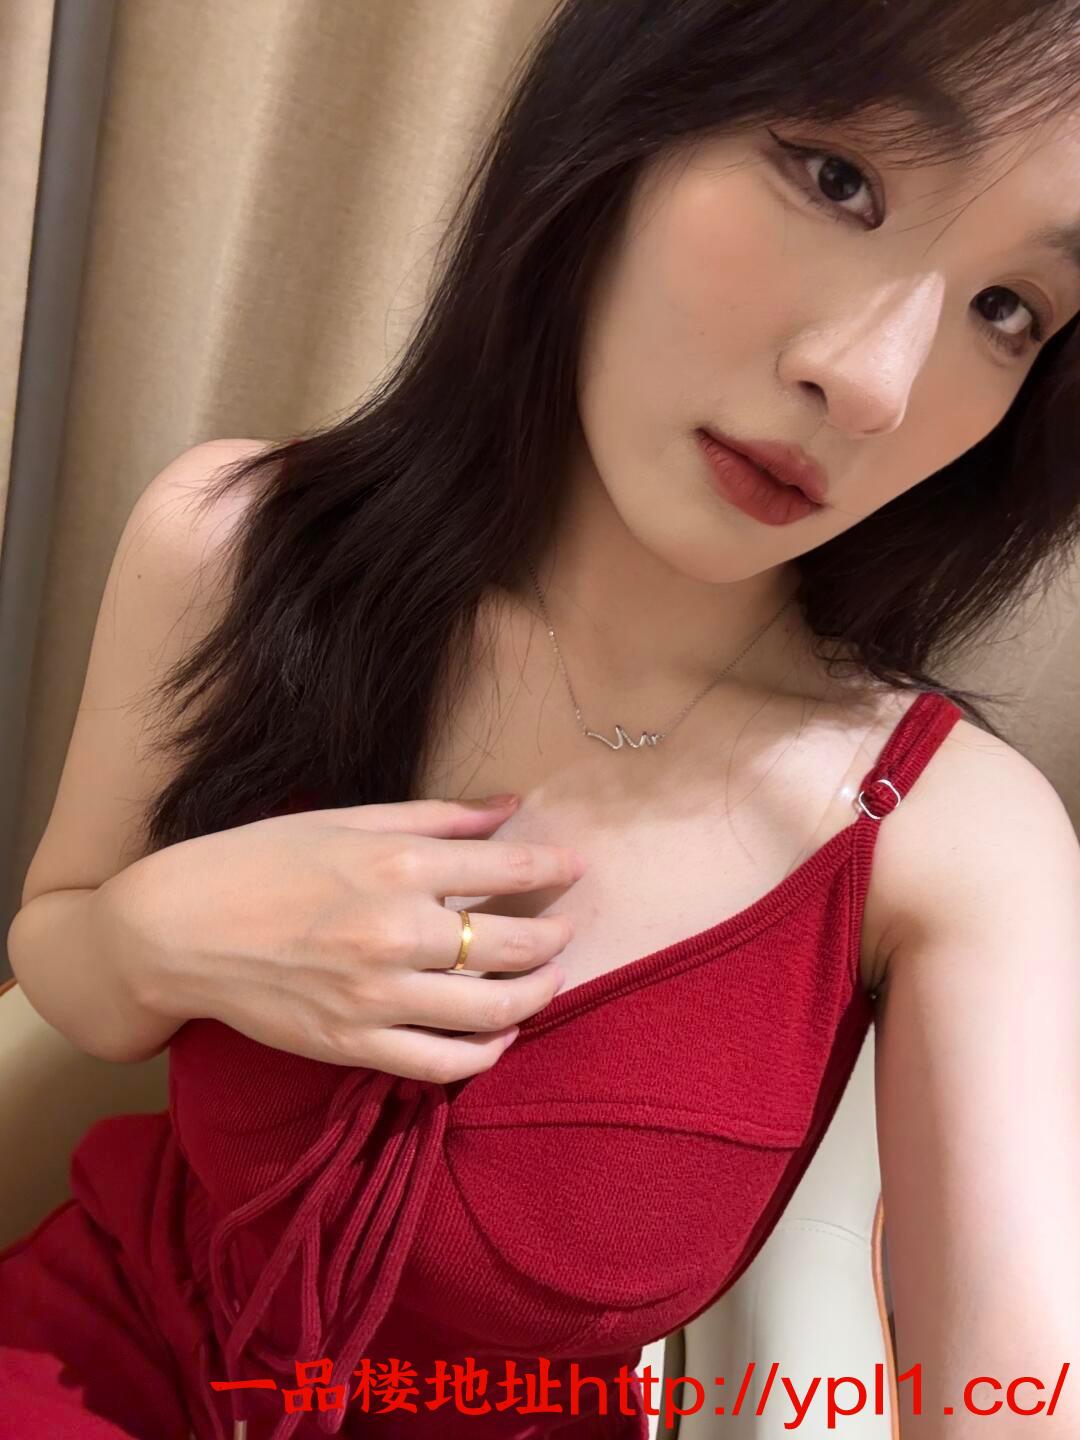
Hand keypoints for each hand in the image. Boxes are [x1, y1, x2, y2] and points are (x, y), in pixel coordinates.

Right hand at [96, 795, 583, 1078]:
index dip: (553, 871)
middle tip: (569, 929)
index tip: (575, 869)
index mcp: (396, 865)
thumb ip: (436, 818)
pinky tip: (502, 1035)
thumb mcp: (346, 820)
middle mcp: (395, 931)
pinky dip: (486, 1054)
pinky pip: (442, 1063)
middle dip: (556, 937)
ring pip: (491, 1010)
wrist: (176, 930)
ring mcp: (376, 995)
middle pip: (513, 945)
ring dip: (537, 995)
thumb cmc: (257, 861)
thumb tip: (508, 808)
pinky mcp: (352, 1044)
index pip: (507, 873)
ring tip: (549, 979)